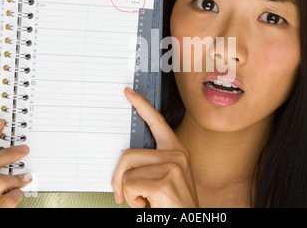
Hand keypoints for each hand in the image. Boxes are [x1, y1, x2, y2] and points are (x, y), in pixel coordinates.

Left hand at [111, 88, 198, 207]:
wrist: (188, 221)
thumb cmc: (174, 203)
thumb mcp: (166, 178)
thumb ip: (152, 164)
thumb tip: (126, 162)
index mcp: (176, 151)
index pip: (157, 121)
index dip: (141, 105)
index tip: (128, 93)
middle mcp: (177, 154)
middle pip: (128, 154)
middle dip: (118, 178)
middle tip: (123, 194)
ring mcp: (173, 165)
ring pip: (127, 172)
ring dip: (129, 192)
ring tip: (145, 200)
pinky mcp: (165, 180)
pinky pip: (130, 185)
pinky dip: (132, 200)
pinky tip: (148, 204)